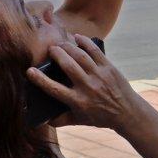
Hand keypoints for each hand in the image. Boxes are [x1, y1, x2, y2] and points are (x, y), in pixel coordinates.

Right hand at [26, 35, 142, 130]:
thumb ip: (61, 120)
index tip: (30, 71)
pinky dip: (85, 42)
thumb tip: (42, 120)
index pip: (55, 89)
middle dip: (56, 54)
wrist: (127, 113)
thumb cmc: (101, 117)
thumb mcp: (80, 120)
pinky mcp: (109, 68)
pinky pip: (95, 51)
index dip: (40, 80)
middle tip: (50, 49)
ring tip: (60, 44)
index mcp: (78, 101)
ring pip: (80, 56)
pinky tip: (76, 37)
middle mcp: (88, 87)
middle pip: (68, 66)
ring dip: (68, 47)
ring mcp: (99, 76)